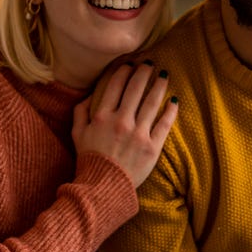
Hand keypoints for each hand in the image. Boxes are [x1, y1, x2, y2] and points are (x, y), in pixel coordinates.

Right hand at [72, 61, 177, 187]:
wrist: (103, 188)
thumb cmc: (89, 161)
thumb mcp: (77, 135)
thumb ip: (80, 112)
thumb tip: (87, 96)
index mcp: (102, 117)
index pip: (115, 86)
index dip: (124, 72)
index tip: (129, 64)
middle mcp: (121, 122)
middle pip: (136, 89)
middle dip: (143, 72)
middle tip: (149, 64)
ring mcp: (138, 134)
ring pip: (152, 102)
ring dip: (159, 86)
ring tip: (164, 76)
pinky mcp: (152, 147)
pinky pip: (164, 124)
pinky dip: (171, 110)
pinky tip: (174, 100)